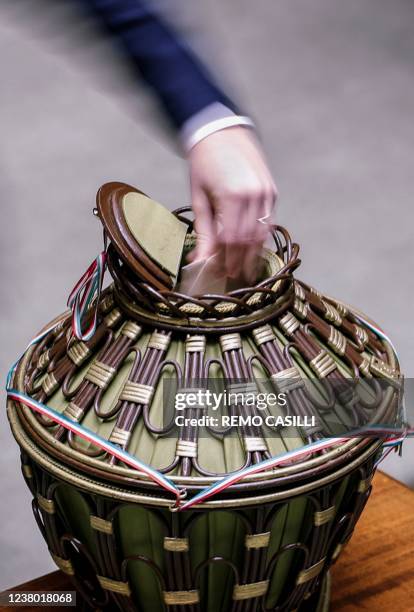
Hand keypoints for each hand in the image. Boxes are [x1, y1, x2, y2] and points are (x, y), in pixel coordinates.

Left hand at [188, 126, 277, 283]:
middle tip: (234, 277)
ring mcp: (266, 192)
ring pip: (262, 233)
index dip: (226, 259)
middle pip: (248, 240)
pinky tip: (255, 249)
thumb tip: (199, 259)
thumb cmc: (204, 163)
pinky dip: (262, 237)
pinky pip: (269, 221)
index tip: (219, 273)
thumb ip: (203, 231)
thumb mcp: (199, 197)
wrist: (221, 131)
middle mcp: (254, 196)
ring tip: (246, 270)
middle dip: (240, 261)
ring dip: (253, 254)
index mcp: (232, 196)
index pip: (230, 239)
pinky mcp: (272, 190)